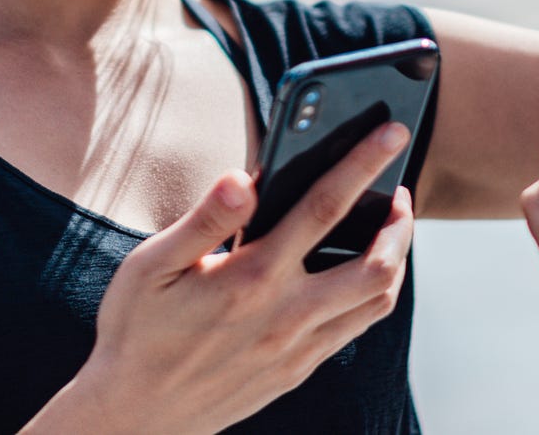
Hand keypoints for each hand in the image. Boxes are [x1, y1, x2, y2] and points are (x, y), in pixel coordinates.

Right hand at [60, 121, 415, 434]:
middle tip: (402, 188)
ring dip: (396, 258)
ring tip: (390, 227)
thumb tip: (244, 178)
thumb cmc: (137, 331)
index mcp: (250, 278)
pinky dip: (374, 293)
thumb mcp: (150, 267)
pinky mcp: (298, 369)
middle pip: (376, 263)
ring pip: (378, 300)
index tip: (392, 132)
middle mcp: (285, 315)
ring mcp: (297, 347)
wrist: (137, 415)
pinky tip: (361, 272)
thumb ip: (204, 220)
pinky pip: (356, 327)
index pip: (322, 207)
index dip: (363, 164)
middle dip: (401, 220)